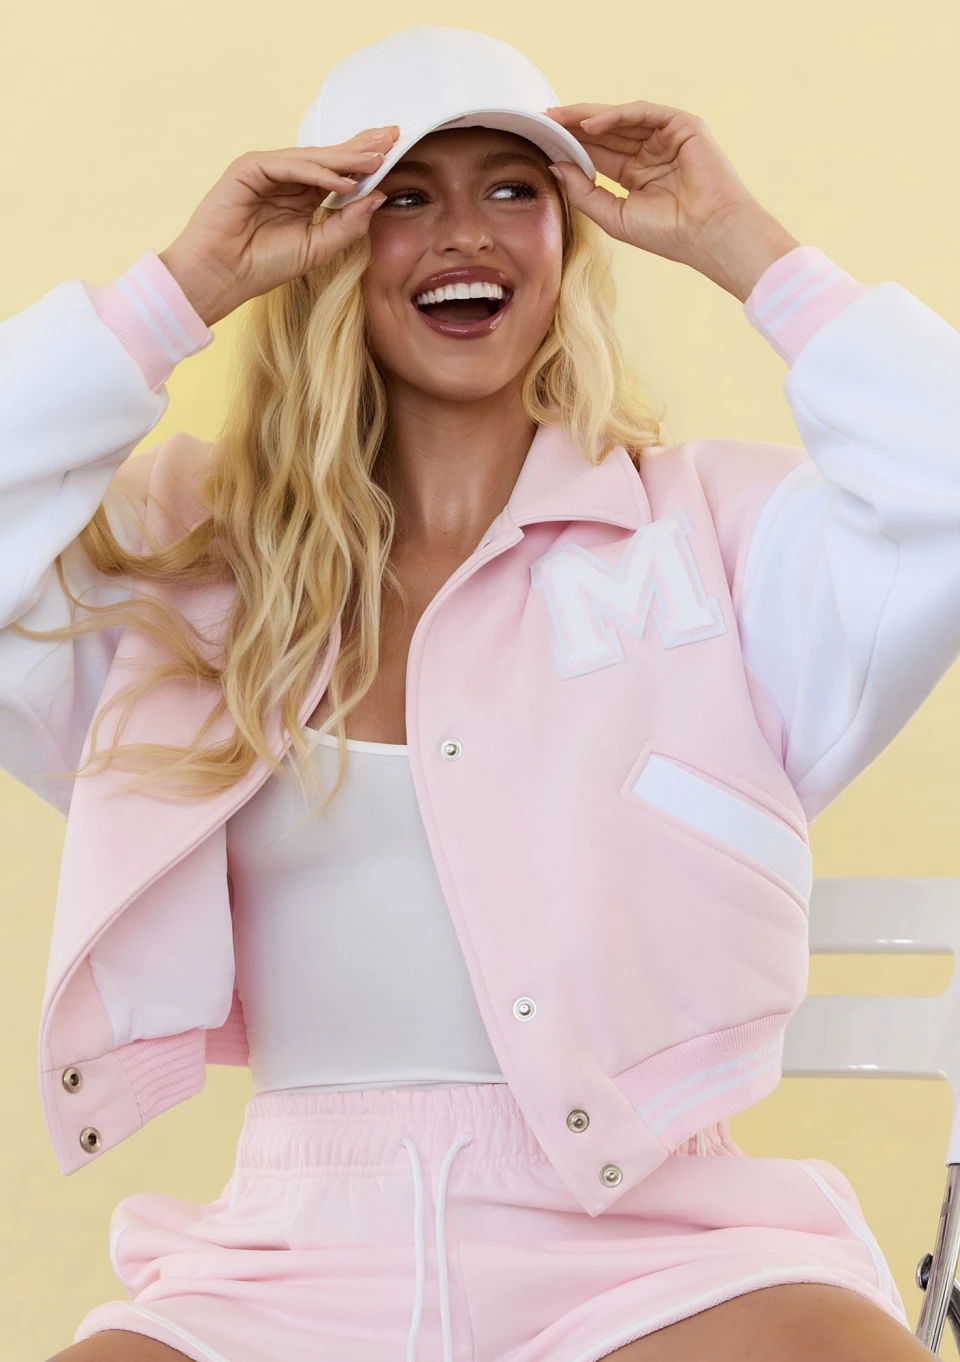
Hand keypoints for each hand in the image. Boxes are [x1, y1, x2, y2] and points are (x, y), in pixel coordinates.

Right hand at [158, 127, 400, 325]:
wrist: (222, 276)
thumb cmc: (264, 266)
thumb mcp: (319, 247)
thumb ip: (348, 223)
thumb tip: (379, 197)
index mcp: (302, 196)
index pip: (338, 173)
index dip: (365, 162)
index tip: (394, 152)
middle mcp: (286, 179)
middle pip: (329, 157)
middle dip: (361, 147)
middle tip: (392, 136)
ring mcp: (266, 170)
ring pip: (312, 158)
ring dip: (345, 158)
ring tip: (375, 159)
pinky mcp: (249, 168)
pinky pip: (290, 166)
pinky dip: (316, 171)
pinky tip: (341, 180)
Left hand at [545, 101, 800, 300]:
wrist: (709, 234)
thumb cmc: (668, 234)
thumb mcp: (614, 216)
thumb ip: (583, 192)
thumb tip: (555, 166)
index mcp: (637, 176)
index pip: (599, 154)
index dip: (571, 146)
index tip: (541, 141)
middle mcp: (651, 154)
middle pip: (606, 133)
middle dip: (574, 126)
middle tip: (542, 119)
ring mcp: (667, 138)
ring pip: (622, 119)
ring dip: (588, 117)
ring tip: (558, 118)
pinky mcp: (683, 126)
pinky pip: (643, 113)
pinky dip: (616, 116)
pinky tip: (590, 125)